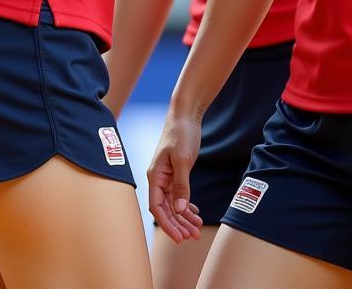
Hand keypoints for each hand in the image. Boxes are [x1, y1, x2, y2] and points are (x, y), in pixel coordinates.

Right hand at [147, 111, 205, 244]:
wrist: (185, 114)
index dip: (167, 224)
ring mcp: (167, 176)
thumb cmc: (181, 133)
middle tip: (192, 236)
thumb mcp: (182, 159)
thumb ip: (181, 185)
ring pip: (174, 203)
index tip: (179, 237)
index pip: (157, 208)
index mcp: (155, 176)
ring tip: (196, 229)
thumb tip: (180, 210)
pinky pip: (179, 194)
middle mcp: (159, 179)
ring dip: (184, 217)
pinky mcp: (176, 172)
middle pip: (166, 209)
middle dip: (178, 224)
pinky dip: (186, 205)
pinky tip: (195, 212)